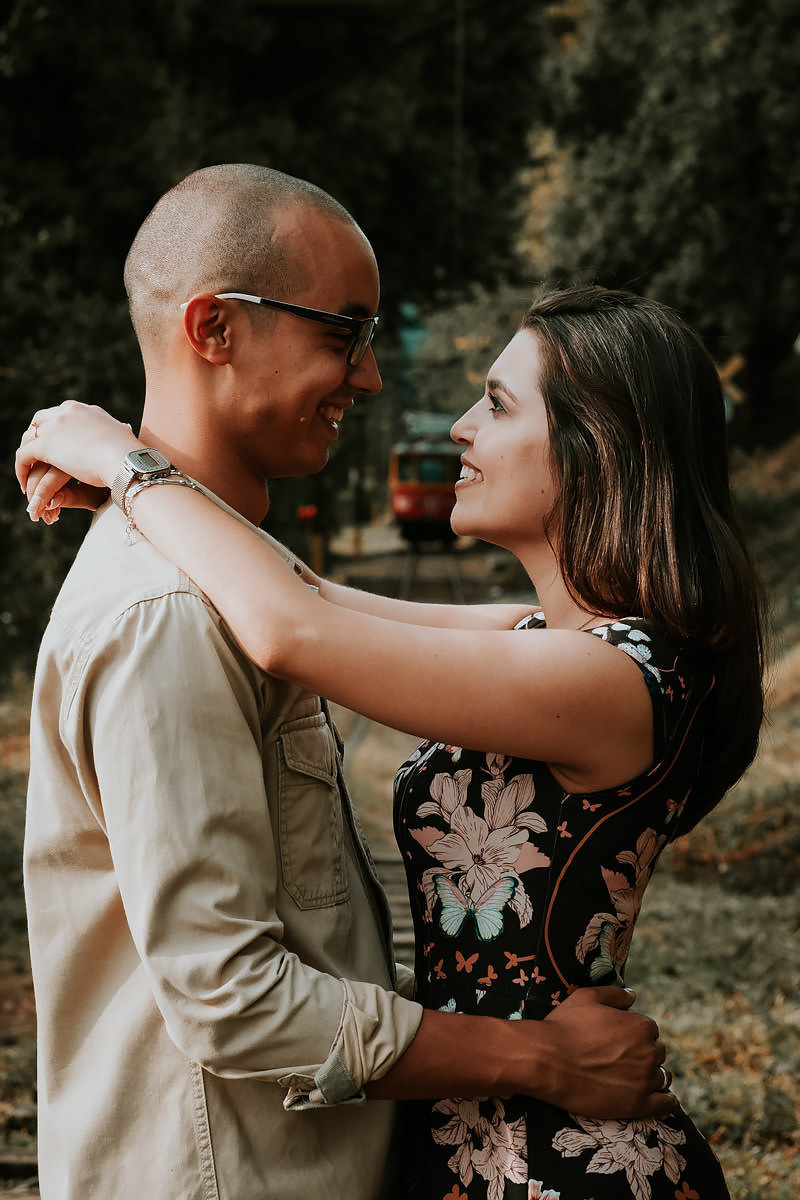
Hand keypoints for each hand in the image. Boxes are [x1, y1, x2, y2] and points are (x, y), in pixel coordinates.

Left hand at [16, 402, 140, 520]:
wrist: (126, 461)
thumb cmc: (130, 456)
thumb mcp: (120, 436)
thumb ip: (112, 433)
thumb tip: (124, 430)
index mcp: (84, 410)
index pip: (60, 415)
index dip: (53, 431)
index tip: (54, 447)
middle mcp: (67, 412)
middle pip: (39, 421)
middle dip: (35, 439)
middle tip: (35, 459)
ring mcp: (55, 426)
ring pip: (29, 438)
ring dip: (27, 456)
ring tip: (28, 475)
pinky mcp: (46, 444)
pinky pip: (24, 455)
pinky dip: (21, 469)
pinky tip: (25, 484)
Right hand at [536, 986, 675, 1119]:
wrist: (546, 1062)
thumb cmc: (564, 1026)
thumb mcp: (587, 997)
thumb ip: (615, 994)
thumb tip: (633, 995)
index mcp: (640, 1026)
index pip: (649, 1029)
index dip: (634, 1034)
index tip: (619, 1040)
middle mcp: (648, 1052)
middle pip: (656, 1052)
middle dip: (642, 1053)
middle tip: (620, 1058)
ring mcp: (644, 1081)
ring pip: (661, 1076)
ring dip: (651, 1075)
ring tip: (633, 1078)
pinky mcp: (637, 1106)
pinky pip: (664, 1104)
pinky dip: (665, 1101)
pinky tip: (661, 1099)